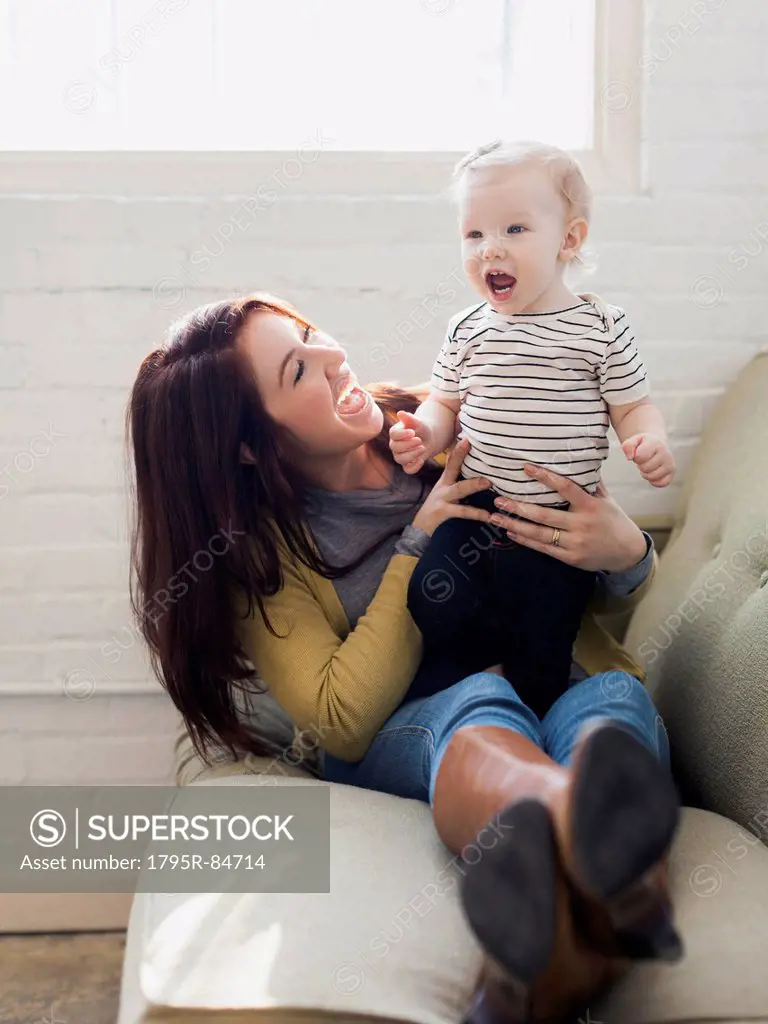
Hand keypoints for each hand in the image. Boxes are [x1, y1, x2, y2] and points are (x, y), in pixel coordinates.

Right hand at [389, 411, 434, 474]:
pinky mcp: (407, 464)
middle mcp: (395, 445)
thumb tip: (400, 413)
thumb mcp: (417, 421)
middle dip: (408, 444)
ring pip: (400, 460)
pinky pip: (408, 470)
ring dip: (412, 454)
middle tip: (419, 440)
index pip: (393, 435)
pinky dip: (415, 466)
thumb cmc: (421, 428)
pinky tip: (422, 460)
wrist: (428, 438)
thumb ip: (409, 418)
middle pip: (395, 448)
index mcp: (395, 433)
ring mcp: (400, 456)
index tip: (413, 432)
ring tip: (423, 447)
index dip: (402, 434)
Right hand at [412, 439, 491, 535]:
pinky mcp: (443, 511)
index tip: (466, 433)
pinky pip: (462, 512)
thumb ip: (461, 484)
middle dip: (459, 454)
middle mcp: (443, 486)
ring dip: (474, 484)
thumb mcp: (447, 494)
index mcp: (445, 480)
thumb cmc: (438, 511)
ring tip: (488, 482)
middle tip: (469, 442)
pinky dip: (476, 514)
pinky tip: (488, 515)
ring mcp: (442, 498)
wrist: (420, 530)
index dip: (458, 446)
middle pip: (452, 466)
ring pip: (459, 489)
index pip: (452, 459)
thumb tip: (481, 477)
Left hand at [488, 465, 646, 572]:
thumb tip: (580, 459)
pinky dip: (525, 540)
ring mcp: (575, 542)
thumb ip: (591, 482)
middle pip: (544, 515)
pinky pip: (543, 548)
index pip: (565, 487)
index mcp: (590, 505)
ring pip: (539, 533)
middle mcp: (581, 524)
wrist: (627, 553)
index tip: (526, 468)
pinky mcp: (570, 557)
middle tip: (498, 500)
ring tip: (495, 518)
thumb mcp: (606, 499)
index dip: (545, 477)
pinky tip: (511, 532)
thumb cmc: (614, 521)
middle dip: (518, 507)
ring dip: (515, 525)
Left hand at [621, 433, 675, 487]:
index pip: (640, 457)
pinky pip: (660, 483)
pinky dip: (653, 481)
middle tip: (645, 460)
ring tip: (648, 465)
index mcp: (656, 444)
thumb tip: (630, 457)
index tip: (639, 453)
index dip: (636, 457)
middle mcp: (666, 454)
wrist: (657, 445)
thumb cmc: (643, 444)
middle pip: (644, 468)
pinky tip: (653, 472)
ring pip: (651, 477)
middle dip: (641, 465)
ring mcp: (670, 464)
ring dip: (646, 473)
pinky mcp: (671, 474)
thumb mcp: (633, 441)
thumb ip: (627, 446)